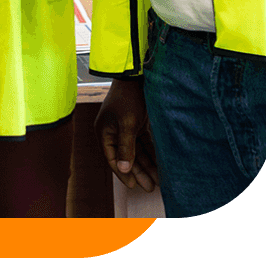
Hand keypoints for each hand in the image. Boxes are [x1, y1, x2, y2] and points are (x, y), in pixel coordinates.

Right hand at [95, 77, 158, 192]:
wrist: (136, 78)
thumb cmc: (127, 99)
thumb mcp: (127, 125)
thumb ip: (126, 147)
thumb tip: (123, 169)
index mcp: (104, 132)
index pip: (113, 158)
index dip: (123, 172)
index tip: (134, 185)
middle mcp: (114, 132)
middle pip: (126, 157)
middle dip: (139, 172)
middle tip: (150, 187)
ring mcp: (126, 128)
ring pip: (137, 152)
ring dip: (147, 165)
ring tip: (158, 180)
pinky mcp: (138, 125)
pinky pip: (145, 144)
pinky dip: (152, 154)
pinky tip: (161, 165)